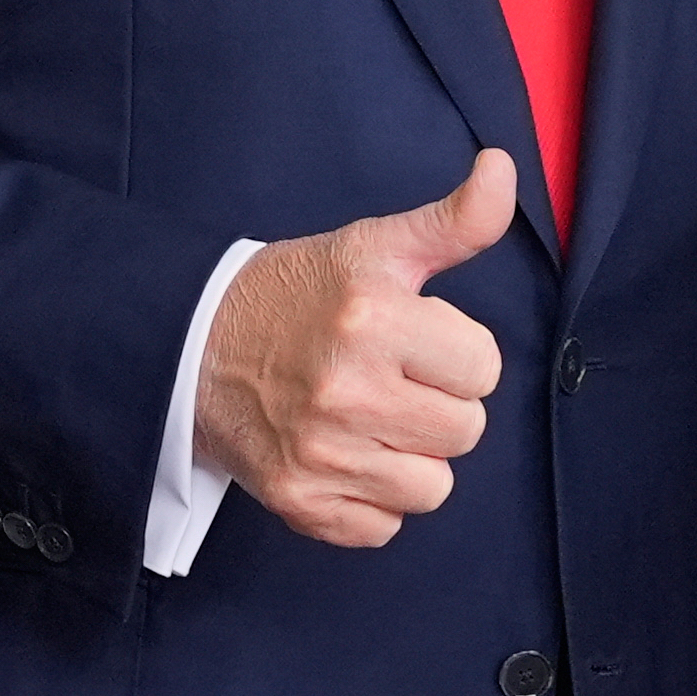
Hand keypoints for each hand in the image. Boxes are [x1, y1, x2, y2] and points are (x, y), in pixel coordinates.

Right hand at [194, 149, 514, 546]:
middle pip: (466, 431)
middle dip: (440, 403)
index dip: (457, 353)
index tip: (418, 340)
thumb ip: (454, 220)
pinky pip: (383, 526)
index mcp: (372, 320)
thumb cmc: (297, 293)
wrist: (193, 343)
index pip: (485, 369)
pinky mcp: (298, 503)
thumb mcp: (374, 246)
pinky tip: (346, 455)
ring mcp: (320, 455)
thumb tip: (503, 169)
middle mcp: (346, 391)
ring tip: (373, 418)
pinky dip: (372, 500)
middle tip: (394, 379)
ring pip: (432, 488)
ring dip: (412, 457)